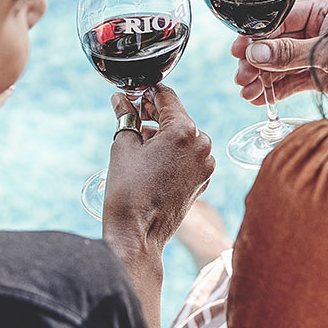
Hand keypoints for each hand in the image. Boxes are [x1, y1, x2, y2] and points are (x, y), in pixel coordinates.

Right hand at [101, 85, 214, 254]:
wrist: (137, 235)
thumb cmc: (128, 191)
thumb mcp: (123, 146)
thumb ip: (126, 116)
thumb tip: (121, 99)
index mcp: (184, 131)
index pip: (168, 98)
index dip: (149, 92)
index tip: (136, 92)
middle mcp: (202, 144)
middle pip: (179, 117)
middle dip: (156, 113)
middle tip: (135, 111)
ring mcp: (206, 164)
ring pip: (186, 137)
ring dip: (166, 133)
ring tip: (141, 137)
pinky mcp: (204, 179)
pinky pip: (190, 156)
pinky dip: (175, 151)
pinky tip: (154, 157)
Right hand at [232, 0, 327, 111]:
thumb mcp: (327, 54)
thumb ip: (289, 53)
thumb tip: (254, 54)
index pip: (283, 18)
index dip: (259, 35)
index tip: (239, 50)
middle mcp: (323, 29)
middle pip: (280, 41)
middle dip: (258, 61)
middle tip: (241, 77)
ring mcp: (322, 53)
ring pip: (284, 63)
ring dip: (264, 77)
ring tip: (247, 93)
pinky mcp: (323, 76)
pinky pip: (294, 79)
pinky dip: (278, 88)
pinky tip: (261, 98)